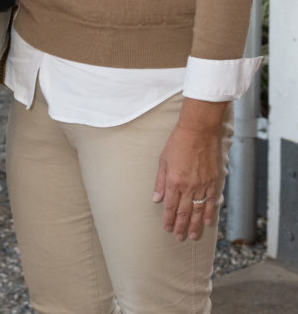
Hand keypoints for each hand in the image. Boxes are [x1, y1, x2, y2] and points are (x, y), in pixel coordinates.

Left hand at [152, 98, 226, 241]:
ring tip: (193, 236)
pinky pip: (211, 201)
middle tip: (179, 238)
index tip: (167, 228)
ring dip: (195, 225)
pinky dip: (209, 213)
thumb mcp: (163, 160)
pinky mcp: (213, 181)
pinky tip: (208, 222)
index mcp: (174, 182)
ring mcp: (202, 185)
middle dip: (180, 226)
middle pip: (184, 212)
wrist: (198, 131)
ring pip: (198, 210)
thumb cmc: (178, 143)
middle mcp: (188, 186)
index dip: (168, 219)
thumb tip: (156, 199)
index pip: (170, 206)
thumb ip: (160, 182)